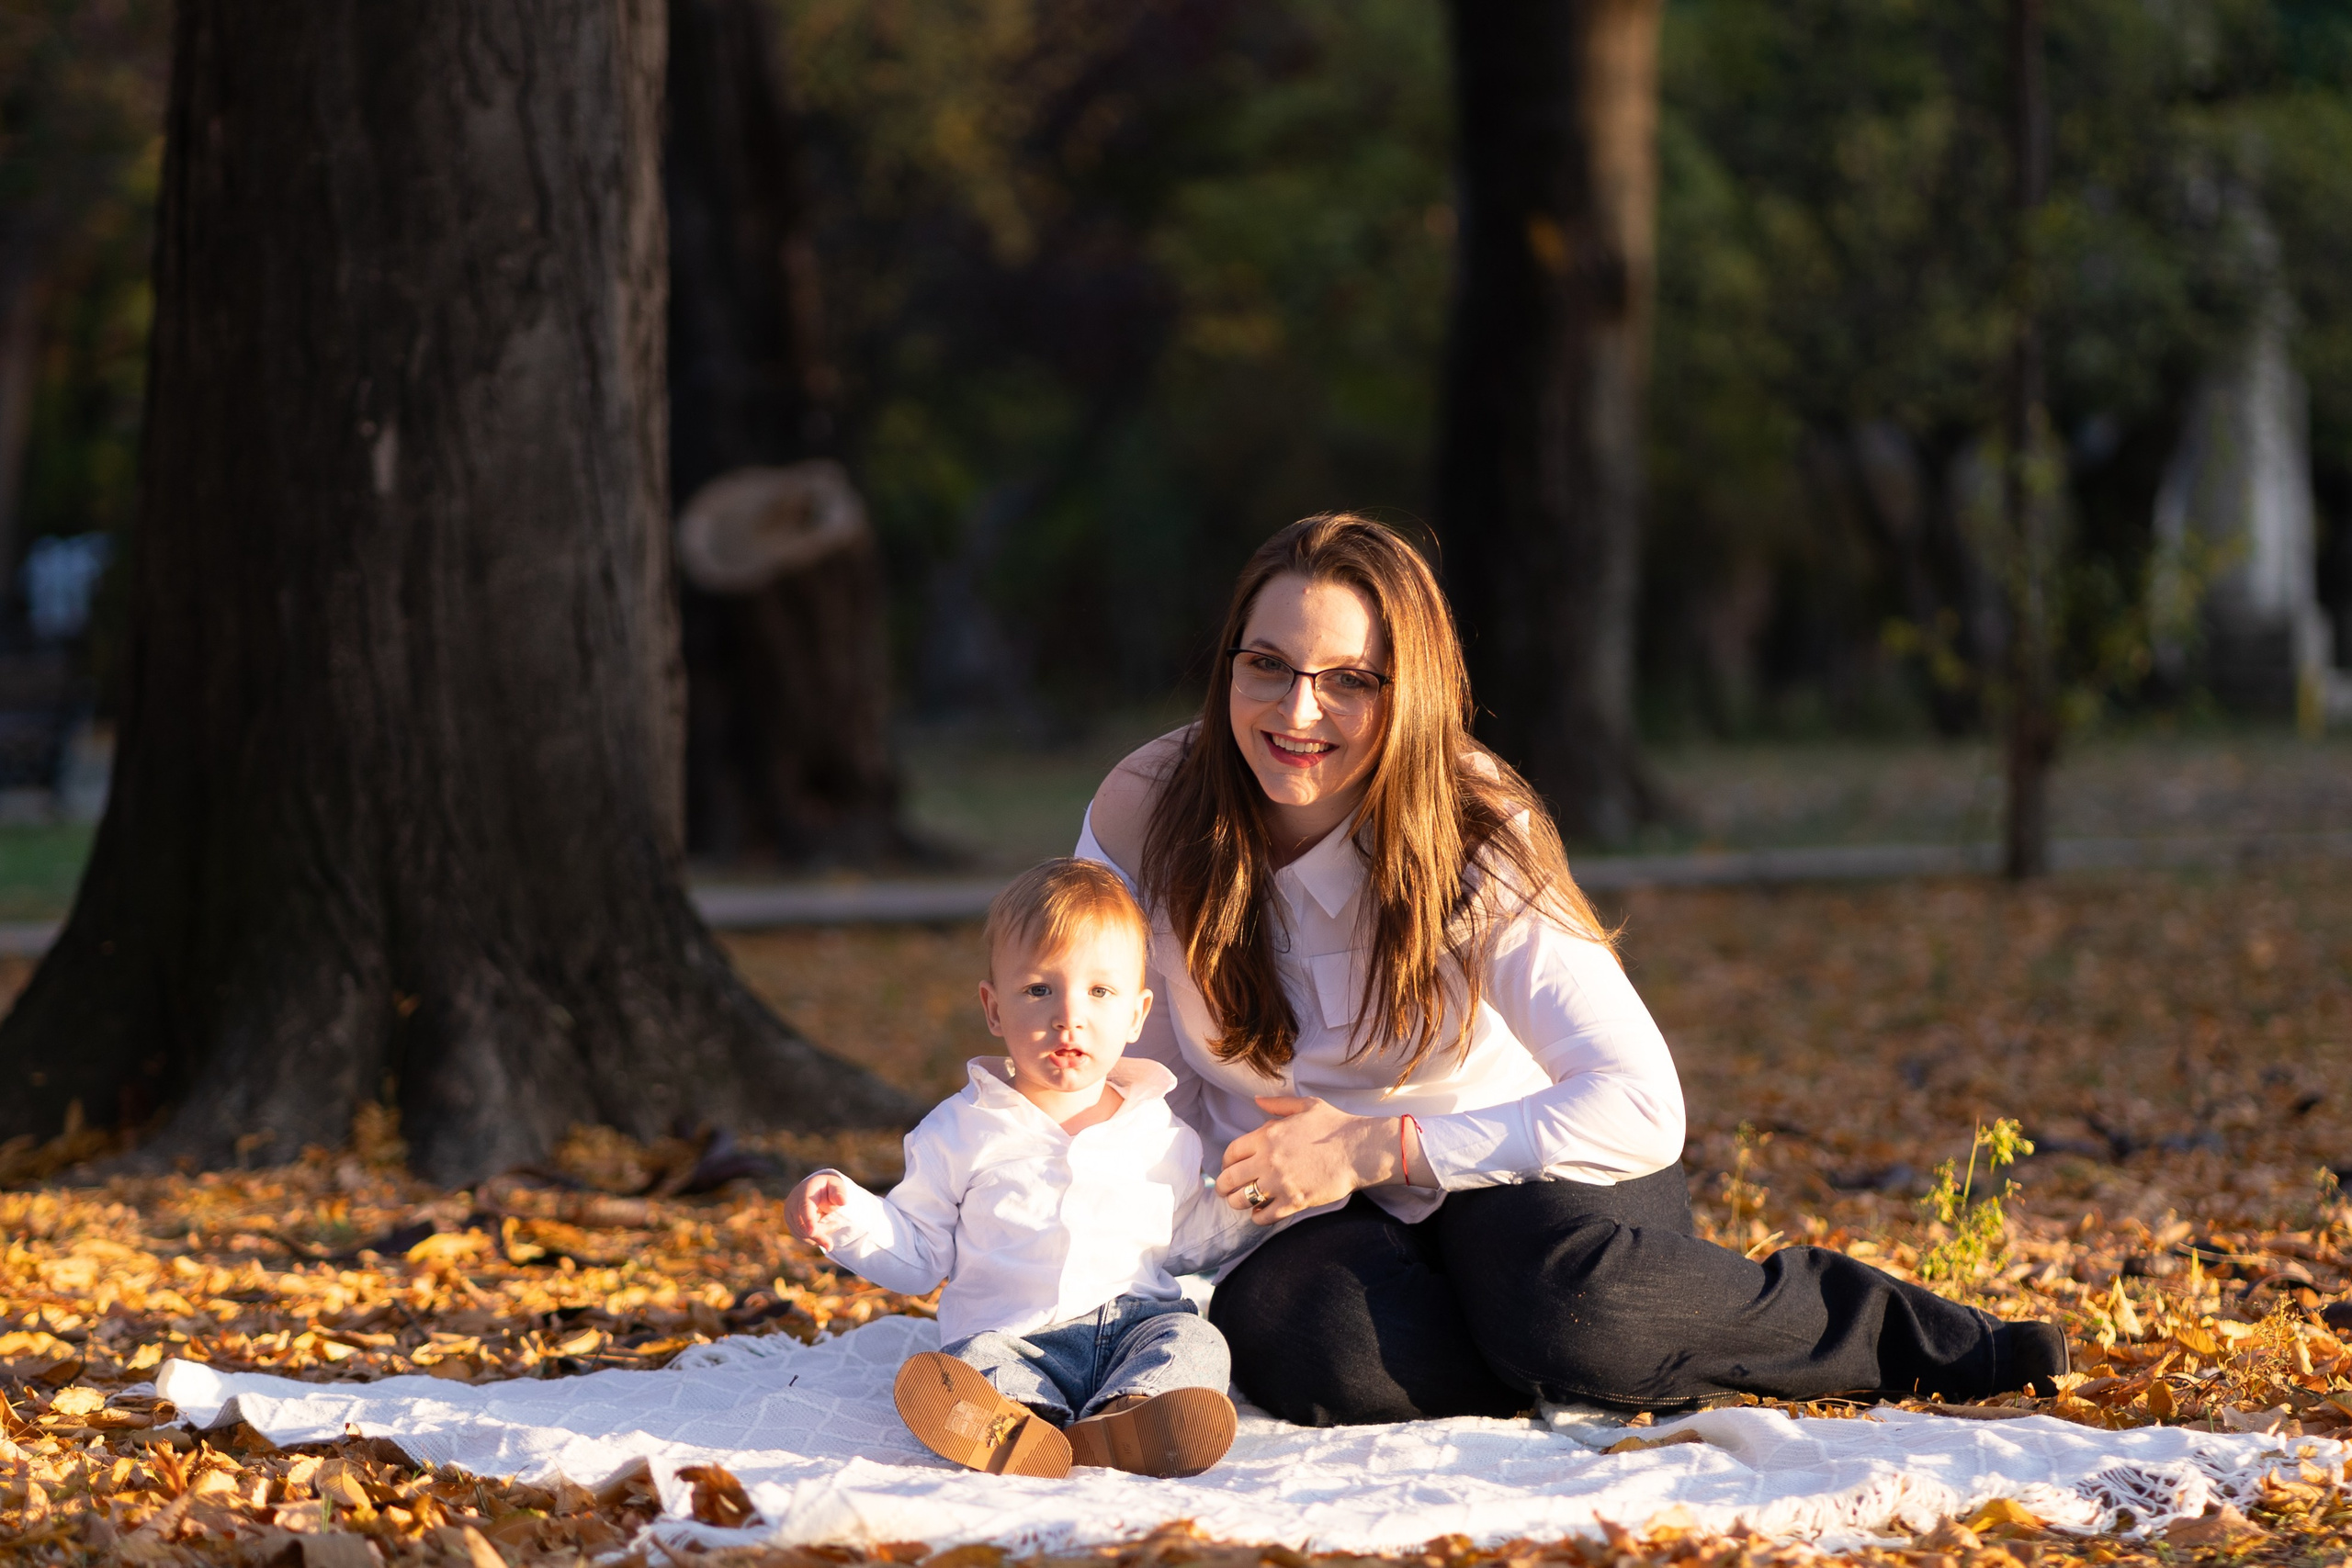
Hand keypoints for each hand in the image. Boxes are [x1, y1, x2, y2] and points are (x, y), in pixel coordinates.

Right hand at [785, 1171, 850, 1246]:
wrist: (816, 1188)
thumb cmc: (828, 1187)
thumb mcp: (837, 1185)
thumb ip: (840, 1192)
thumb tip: (843, 1201)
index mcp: (804, 1191)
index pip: (805, 1207)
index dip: (809, 1220)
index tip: (813, 1232)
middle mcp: (793, 1203)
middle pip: (802, 1225)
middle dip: (818, 1236)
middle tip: (831, 1245)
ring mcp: (790, 1214)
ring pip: (802, 1233)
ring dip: (819, 1236)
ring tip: (835, 1224)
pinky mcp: (791, 1223)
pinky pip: (801, 1236)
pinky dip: (815, 1238)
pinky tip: (826, 1229)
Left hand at [1216, 1097, 1411, 1223]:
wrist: (1358, 1150)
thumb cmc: (1334, 1125)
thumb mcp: (1306, 1105)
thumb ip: (1278, 1105)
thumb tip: (1257, 1100)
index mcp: (1266, 1136)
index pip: (1231, 1153)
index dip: (1225, 1162)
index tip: (1228, 1167)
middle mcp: (1267, 1161)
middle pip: (1230, 1179)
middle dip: (1224, 1186)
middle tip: (1226, 1190)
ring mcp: (1279, 1184)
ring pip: (1241, 1200)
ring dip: (1237, 1202)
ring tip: (1241, 1202)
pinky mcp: (1294, 1202)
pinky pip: (1264, 1216)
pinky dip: (1257, 1217)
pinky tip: (1260, 1213)